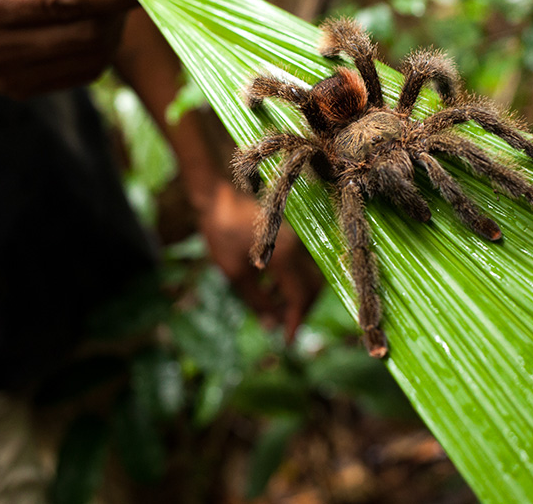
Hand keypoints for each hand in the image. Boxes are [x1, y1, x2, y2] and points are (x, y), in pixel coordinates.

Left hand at [198, 180, 322, 342]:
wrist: (220, 192)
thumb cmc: (222, 232)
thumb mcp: (234, 274)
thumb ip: (257, 302)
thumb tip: (271, 327)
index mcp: (286, 258)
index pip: (301, 298)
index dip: (295, 322)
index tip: (286, 340)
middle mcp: (300, 247)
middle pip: (312, 288)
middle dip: (299, 311)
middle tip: (282, 327)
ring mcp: (299, 238)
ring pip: (309, 276)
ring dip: (295, 296)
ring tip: (272, 308)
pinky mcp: (293, 233)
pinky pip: (300, 263)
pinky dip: (290, 280)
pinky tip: (270, 286)